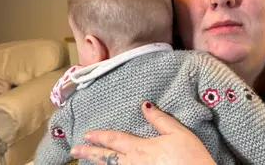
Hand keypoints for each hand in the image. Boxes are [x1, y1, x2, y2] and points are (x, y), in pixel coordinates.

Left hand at [70, 101, 215, 164]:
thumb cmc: (190, 158)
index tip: (86, 134)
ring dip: (96, 164)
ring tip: (85, 161)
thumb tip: (145, 105)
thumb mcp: (178, 133)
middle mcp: (133, 164)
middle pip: (106, 158)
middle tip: (74, 150)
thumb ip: (159, 119)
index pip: (115, 139)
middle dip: (89, 152)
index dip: (99, 136)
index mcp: (141, 148)